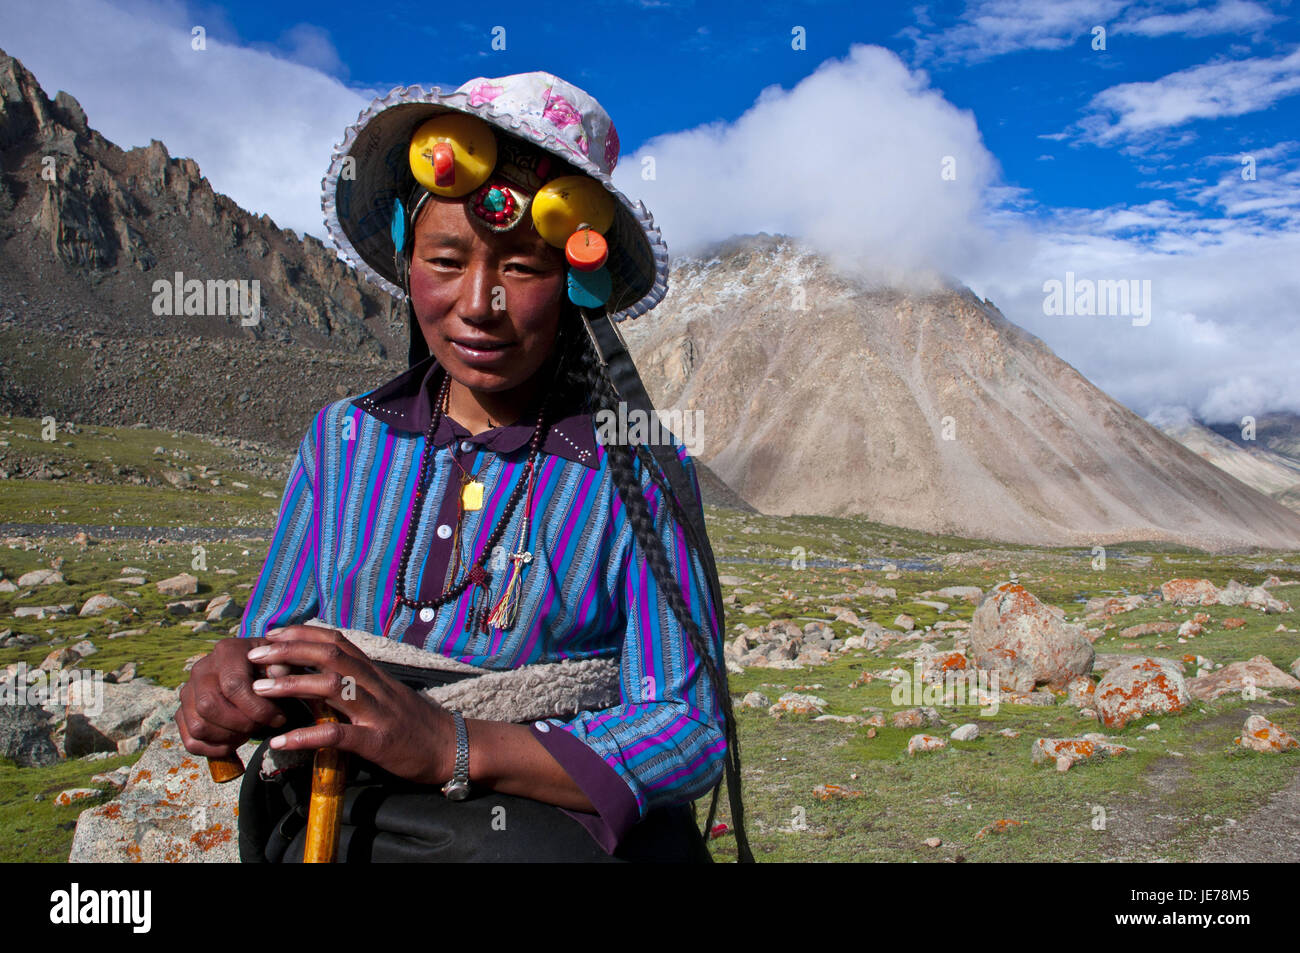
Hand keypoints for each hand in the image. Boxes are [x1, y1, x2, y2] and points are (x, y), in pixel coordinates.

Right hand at [176, 636, 291, 757]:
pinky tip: (235, 741)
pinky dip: (214, 749)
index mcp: (226, 651)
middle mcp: (201, 669)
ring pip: (198, 726)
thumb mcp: (283, 660)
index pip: (233, 685)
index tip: (278, 718)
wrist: (256, 669)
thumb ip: (283, 667)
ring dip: (228, 737)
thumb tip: (276, 675)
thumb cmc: (272, 667)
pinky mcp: (182, 713)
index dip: (257, 708)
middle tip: (261, 726)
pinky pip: (191, 741)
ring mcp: (188, 692)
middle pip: (210, 706)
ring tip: (250, 731)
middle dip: (241, 724)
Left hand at [243, 624, 456, 786]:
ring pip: (333, 687)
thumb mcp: (383, 698)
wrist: (453, 748)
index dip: (303, 633)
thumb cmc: (415, 725)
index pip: (337, 641)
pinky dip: (307, 736)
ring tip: (260, 690)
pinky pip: (339, 735)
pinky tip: (282, 742)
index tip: (273, 633)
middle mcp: (375, 685)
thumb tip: (309, 681)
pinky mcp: (378, 741)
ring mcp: (377, 712)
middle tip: (256, 653)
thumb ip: (351, 688)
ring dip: (293, 685)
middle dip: (290, 650)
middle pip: (331, 655)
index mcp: (375, 674)